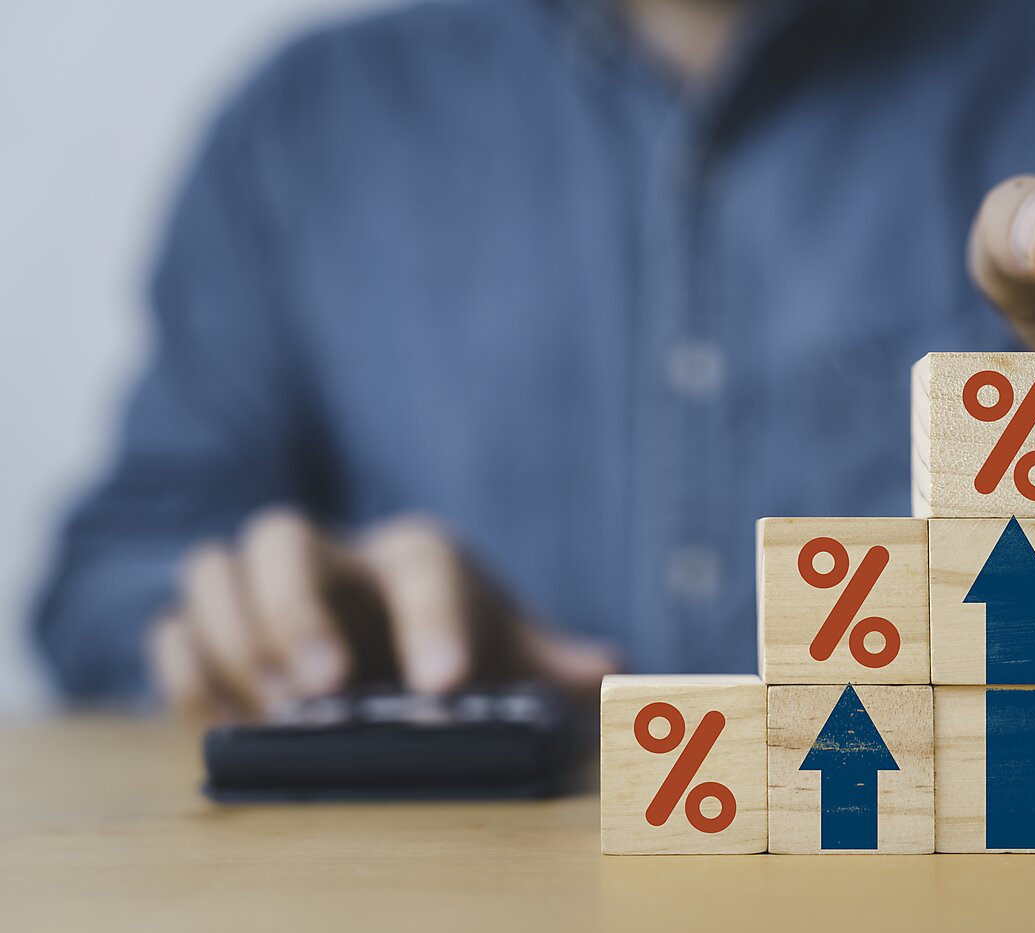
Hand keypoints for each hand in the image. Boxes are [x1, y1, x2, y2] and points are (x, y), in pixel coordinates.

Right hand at [148, 509, 619, 717]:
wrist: (384, 630)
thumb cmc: (450, 635)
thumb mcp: (508, 647)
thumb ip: (555, 662)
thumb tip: (612, 670)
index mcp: (415, 557)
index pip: (421, 566)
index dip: (432, 621)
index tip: (446, 687)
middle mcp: (334, 557)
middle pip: (283, 538)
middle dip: (293, 610)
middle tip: (323, 689)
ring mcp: (263, 586)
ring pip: (214, 568)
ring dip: (232, 637)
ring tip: (272, 709)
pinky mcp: (213, 625)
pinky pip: (173, 622)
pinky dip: (184, 663)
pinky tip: (217, 709)